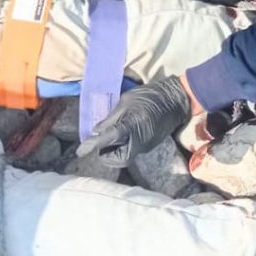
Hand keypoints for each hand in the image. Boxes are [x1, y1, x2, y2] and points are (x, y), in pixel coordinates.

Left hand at [76, 76, 192, 166]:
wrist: (176, 100)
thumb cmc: (150, 96)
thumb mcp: (126, 101)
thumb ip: (110, 118)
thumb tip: (96, 131)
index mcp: (132, 126)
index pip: (108, 139)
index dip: (92, 145)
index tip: (80, 152)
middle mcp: (140, 141)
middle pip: (118, 159)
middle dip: (106, 155)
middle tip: (99, 141)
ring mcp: (146, 145)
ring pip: (125, 157)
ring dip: (114, 151)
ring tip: (109, 137)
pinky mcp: (150, 145)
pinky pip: (132, 151)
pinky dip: (123, 147)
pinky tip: (121, 135)